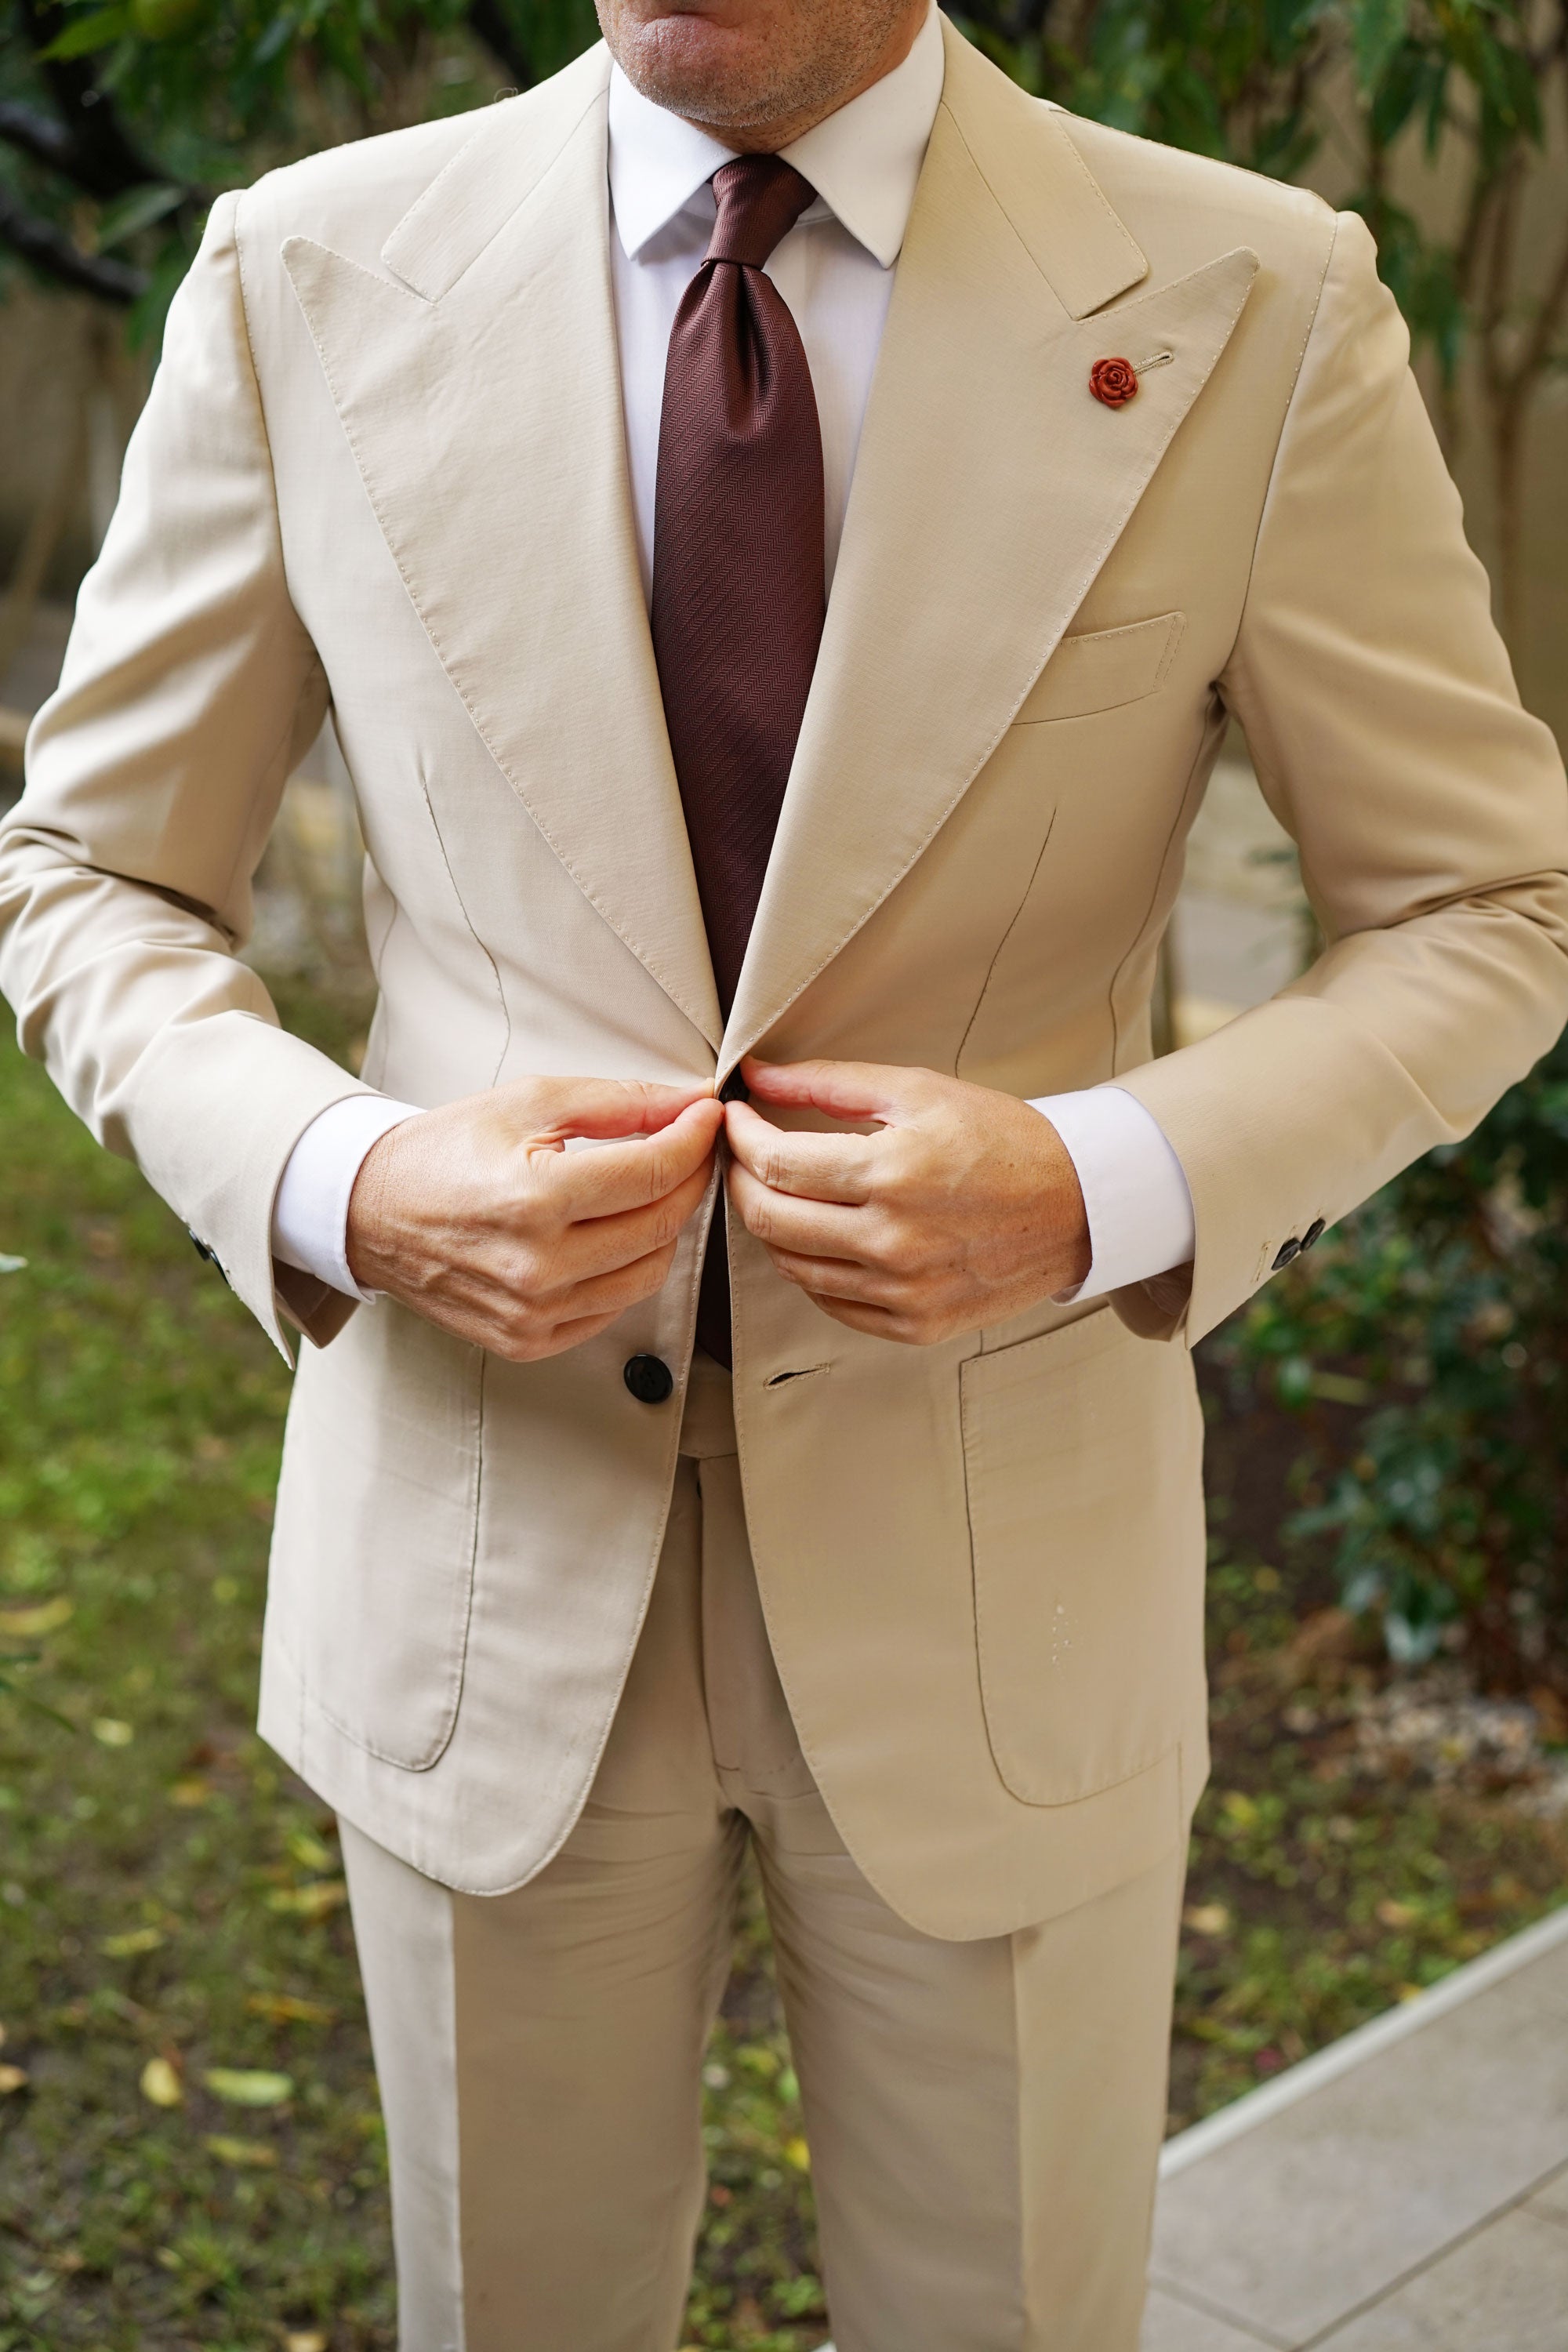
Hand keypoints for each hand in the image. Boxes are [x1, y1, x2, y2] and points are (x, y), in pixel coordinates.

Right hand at [346, 1076, 723, 1361]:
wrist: (373, 1211)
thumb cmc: (448, 1150)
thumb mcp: (529, 1102)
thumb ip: (619, 1100)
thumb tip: (692, 1101)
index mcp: (535, 1197)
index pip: (654, 1172)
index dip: (695, 1138)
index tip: (705, 1115)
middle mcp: (537, 1264)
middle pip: (661, 1224)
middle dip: (689, 1178)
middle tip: (687, 1147)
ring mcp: (533, 1311)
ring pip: (648, 1273)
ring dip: (662, 1228)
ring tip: (645, 1191)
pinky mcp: (528, 1340)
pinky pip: (613, 1309)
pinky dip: (625, 1270)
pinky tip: (607, 1236)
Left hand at [724, 1058, 1090, 1346]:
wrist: (1076, 1205)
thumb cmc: (1002, 1140)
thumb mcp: (917, 1090)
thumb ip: (828, 1083)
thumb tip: (757, 1076)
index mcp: (891, 1174)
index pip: (774, 1164)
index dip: (739, 1138)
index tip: (736, 1119)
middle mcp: (893, 1241)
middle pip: (770, 1220)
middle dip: (740, 1181)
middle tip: (745, 1156)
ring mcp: (903, 1291)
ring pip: (793, 1266)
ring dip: (773, 1225)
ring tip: (786, 1192)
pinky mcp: (915, 1325)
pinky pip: (831, 1303)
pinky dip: (813, 1269)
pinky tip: (825, 1236)